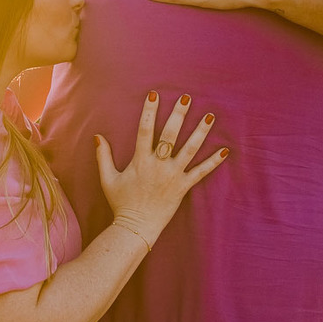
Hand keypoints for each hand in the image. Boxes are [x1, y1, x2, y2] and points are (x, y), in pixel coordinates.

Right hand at [95, 92, 227, 247]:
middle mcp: (158, 165)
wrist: (136, 227)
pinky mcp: (183, 187)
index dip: (149, 111)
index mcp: (140, 161)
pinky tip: (225, 151)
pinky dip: (213, 162)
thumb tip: (97, 136)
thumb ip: (103, 156)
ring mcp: (173, 176)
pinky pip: (201, 173)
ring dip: (200, 132)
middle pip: (170, 135)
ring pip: (190, 150)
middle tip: (187, 97)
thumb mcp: (107, 179)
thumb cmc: (121, 203)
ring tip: (210, 115)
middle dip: (178, 115)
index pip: (144, 130)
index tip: (154, 95)